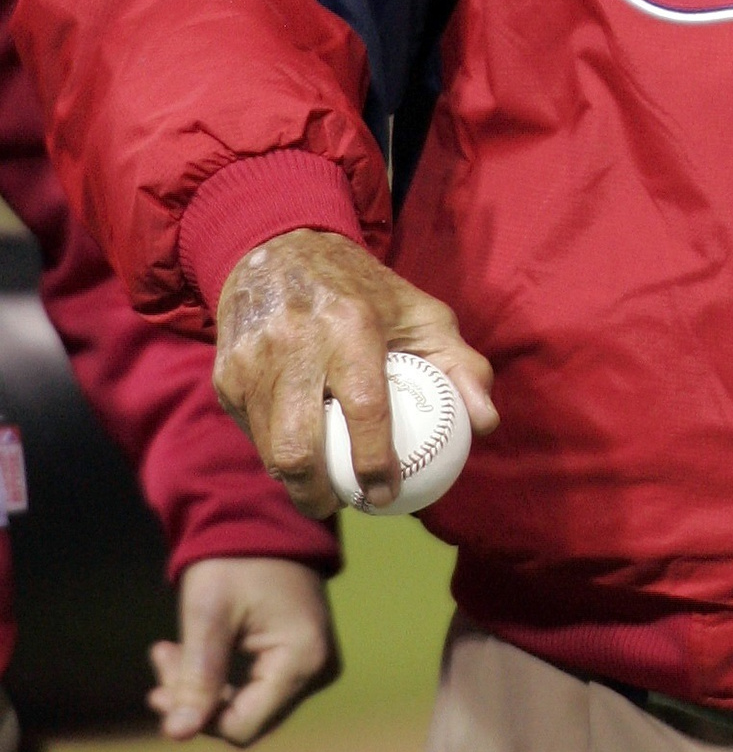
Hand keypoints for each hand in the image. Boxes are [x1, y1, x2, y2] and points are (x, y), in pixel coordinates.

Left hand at [150, 557, 336, 745]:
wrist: (267, 516)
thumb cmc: (237, 558)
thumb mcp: (209, 614)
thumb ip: (196, 677)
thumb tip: (178, 735)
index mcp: (303, 659)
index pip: (240, 726)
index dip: (196, 716)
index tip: (158, 682)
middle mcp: (319, 670)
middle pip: (245, 718)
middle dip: (195, 698)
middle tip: (161, 658)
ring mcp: (316, 665)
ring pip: (248, 706)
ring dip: (204, 689)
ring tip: (168, 654)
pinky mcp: (304, 657)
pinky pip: (257, 689)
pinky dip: (221, 679)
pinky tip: (190, 657)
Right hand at [214, 229, 496, 519]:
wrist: (282, 248)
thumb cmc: (365, 293)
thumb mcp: (421, 314)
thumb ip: (461, 366)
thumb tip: (485, 423)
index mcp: (351, 324)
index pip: (364, 407)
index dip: (376, 462)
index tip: (387, 493)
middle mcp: (296, 342)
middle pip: (297, 446)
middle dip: (317, 494)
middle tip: (343, 503)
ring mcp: (253, 361)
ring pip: (268, 449)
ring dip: (294, 481)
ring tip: (321, 488)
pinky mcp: (226, 374)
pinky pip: (251, 431)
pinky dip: (273, 449)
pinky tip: (297, 447)